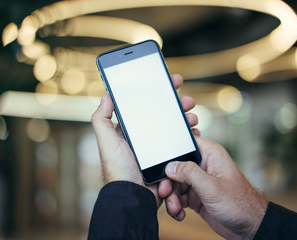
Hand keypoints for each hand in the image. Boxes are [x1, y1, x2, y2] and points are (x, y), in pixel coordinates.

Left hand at [91, 74, 198, 206]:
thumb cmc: (118, 169)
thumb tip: (106, 96)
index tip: (171, 82)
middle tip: (188, 100)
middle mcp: (145, 138)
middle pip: (164, 115)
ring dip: (186, 120)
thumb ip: (101, 119)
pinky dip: (189, 138)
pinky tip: (195, 134)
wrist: (134, 196)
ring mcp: (158, 149)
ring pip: (176, 129)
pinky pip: (181, 145)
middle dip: (178, 105)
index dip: (159, 93)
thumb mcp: (106, 142)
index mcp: (132, 131)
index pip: (146, 106)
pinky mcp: (168, 159)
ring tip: (193, 118)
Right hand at [158, 137, 267, 239]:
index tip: (162, 168)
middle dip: (169, 182)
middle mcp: (203, 166)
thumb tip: (170, 166)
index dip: (172, 154)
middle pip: (176, 168)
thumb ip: (189, 173)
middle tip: (165, 193)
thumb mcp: (212, 187)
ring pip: (176, 184)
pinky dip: (176, 206)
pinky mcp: (197, 196)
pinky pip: (180, 197)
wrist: (249, 227)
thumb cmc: (240, 204)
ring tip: (175, 209)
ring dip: (172, 197)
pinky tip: (179, 214)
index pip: (185, 145)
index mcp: (210, 155)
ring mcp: (199, 182)